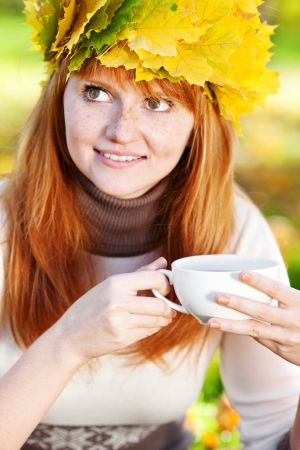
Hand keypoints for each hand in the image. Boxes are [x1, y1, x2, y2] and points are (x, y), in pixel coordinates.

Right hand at [56, 257, 173, 364]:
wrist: (69, 336)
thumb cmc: (91, 307)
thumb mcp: (111, 285)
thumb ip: (140, 273)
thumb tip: (162, 262)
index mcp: (116, 283)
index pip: (155, 278)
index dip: (166, 284)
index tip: (165, 289)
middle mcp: (117, 301)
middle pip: (161, 304)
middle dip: (168, 307)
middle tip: (166, 306)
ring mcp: (119, 321)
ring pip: (158, 320)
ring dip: (163, 319)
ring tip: (159, 316)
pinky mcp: (122, 338)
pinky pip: (149, 332)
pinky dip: (153, 328)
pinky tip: (147, 324)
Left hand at [207, 272, 299, 365]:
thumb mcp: (299, 302)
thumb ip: (282, 297)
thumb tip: (249, 286)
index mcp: (298, 302)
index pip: (277, 289)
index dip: (259, 281)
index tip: (240, 274)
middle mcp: (293, 320)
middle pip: (261, 311)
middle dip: (238, 304)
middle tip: (218, 297)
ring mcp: (286, 337)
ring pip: (254, 330)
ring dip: (231, 325)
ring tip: (210, 322)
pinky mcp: (280, 350)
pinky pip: (258, 339)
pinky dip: (241, 331)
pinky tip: (224, 325)